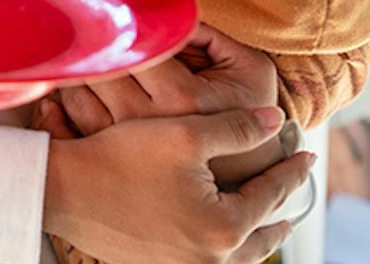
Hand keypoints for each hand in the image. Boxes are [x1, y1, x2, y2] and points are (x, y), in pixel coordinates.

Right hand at [45, 108, 315, 263]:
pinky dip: (227, 247)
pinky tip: (223, 233)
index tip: (306, 155)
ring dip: (258, 234)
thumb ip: (238, 127)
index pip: (271, 195)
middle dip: (281, 210)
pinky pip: (209, 261)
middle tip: (294, 192)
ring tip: (271, 222)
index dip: (290, 170)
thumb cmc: (122, 158)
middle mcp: (210, 260)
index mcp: (224, 228)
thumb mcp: (186, 134)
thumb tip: (277, 120)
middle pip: (262, 237)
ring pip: (240, 256)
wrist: (63, 190)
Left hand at [53, 24, 281, 135]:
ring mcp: (124, 142)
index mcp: (183, 97)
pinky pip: (66, 121)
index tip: (109, 5)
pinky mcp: (107, 155)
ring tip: (83, 52)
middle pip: (97, 68)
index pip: (134, 46)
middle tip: (87, 24)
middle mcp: (148, 122)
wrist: (245, 170)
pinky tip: (68, 84)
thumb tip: (161, 2)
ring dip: (72, 69)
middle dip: (90, 43)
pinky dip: (58, 101)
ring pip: (75, 92)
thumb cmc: (246, 110)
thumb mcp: (248, 65)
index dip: (118, 22)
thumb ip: (209, 32)